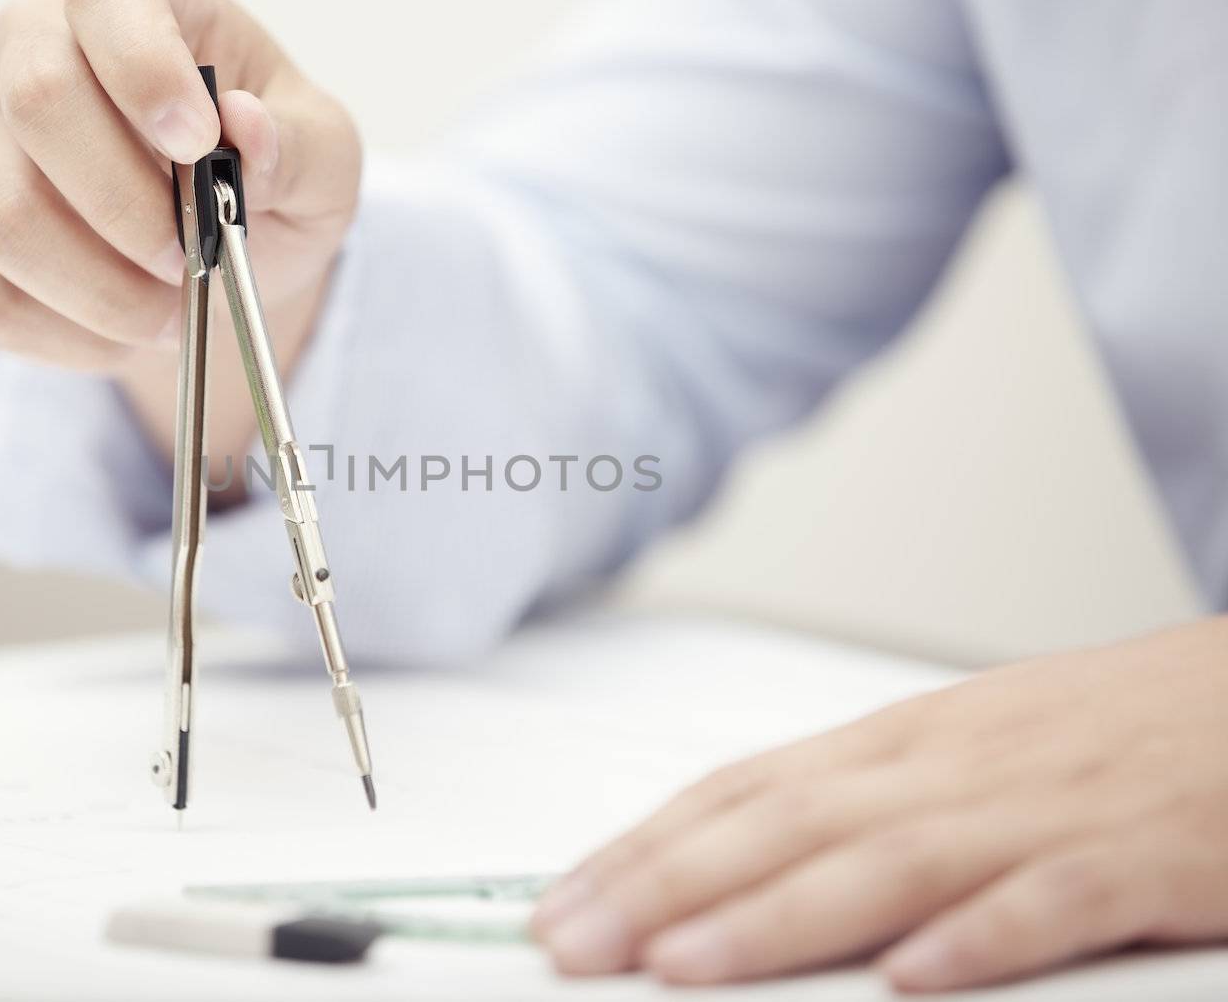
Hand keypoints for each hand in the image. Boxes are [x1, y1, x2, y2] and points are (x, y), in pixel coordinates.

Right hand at [0, 0, 359, 457]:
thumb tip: (245, 124)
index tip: (199, 145)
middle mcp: (34, 42)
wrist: (217, 253)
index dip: (147, 70)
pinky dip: (55, 334)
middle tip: (188, 262)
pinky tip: (108, 332)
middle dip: (127, 211)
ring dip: (99, 293)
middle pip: (38, 103)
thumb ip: (300, 145)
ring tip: (164, 313)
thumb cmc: (269, 181)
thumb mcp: (324, 163)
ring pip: (1, 217)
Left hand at [531, 617, 1227, 991]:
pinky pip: (1055, 897)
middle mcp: (951, 763)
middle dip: (667, 885)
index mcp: (905, 742)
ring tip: (684, 963)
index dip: (645, 848)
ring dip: (777, 914)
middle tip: (574, 941)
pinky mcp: (1143, 853)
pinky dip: (981, 932)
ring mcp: (1044, 805)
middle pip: (786, 822)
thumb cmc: (1113, 731)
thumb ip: (870, 810)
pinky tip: (915, 976)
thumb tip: (751, 864)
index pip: (744, 790)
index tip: (565, 901)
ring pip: (889, 859)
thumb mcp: (972, 757)